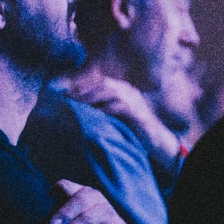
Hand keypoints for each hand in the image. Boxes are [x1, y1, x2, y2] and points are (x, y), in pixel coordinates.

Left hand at [64, 73, 181, 171]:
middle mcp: (129, 91)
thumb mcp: (115, 115)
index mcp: (122, 89)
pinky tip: (93, 114)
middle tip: (67, 97)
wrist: (157, 142)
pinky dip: (105, 109)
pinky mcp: (139, 114)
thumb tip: (76, 108)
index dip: (82, 84)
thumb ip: (101, 108)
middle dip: (84, 89)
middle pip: (103, 83)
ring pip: (110, 92)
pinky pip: (120, 107)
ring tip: (77, 103)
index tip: (66, 90)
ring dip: (92, 97)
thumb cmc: (133, 129)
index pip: (99, 81)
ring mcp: (135, 101)